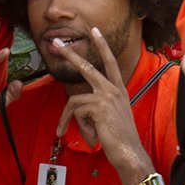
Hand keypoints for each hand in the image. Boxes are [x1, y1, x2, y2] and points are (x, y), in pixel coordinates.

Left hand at [50, 28, 152, 178]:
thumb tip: (78, 110)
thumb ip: (96, 108)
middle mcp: (113, 90)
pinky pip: (76, 112)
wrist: (129, 153)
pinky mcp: (98, 107)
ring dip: (68, 119)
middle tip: (54, 42)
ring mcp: (106, 97)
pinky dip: (77, 126)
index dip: (102, 46)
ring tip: (68, 133)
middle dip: (69, 54)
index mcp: (118, 90)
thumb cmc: (120, 140)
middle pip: (87, 66)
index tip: (95, 30)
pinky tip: (90, 136)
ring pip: (74, 100)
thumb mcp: (109, 118)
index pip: (109, 62)